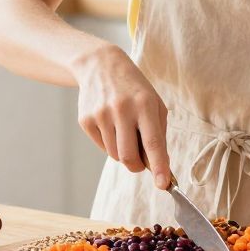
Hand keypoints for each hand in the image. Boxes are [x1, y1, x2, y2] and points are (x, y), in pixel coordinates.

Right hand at [74, 43, 171, 189]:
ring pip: (115, 155)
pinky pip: (102, 147)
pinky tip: (111, 124)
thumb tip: (159, 167)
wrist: (100, 66)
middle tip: (140, 163)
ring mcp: (101, 115)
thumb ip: (159, 135)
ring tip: (125, 131)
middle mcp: (121, 109)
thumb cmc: (134, 89)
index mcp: (144, 105)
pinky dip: (110, 143)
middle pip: (129, 157)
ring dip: (123, 152)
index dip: (159, 166)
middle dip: (137, 166)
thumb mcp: (154, 104)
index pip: (153, 142)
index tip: (164, 184)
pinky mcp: (85, 120)